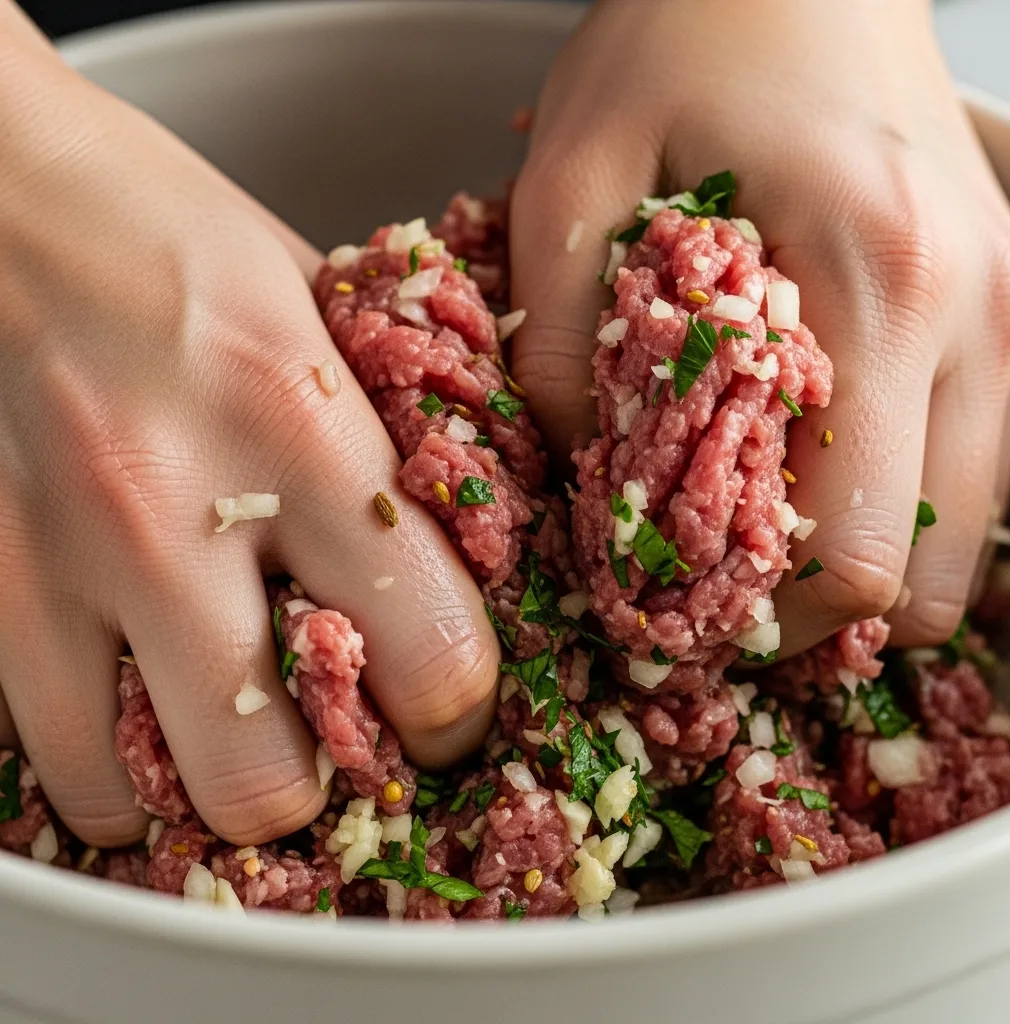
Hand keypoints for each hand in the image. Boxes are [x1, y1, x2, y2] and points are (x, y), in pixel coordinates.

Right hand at [0, 6, 496, 846]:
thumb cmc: (167, 236)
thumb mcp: (323, 309)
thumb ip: (393, 435)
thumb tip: (465, 542)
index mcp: (299, 424)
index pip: (427, 654)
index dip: (458, 711)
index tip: (450, 710)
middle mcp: (168, 508)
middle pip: (271, 778)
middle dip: (324, 784)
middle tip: (339, 740)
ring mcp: (47, 560)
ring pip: (134, 798)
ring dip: (200, 788)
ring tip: (230, 732)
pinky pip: (39, 752)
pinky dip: (105, 758)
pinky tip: (140, 704)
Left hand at [511, 0, 1009, 655]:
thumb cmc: (687, 42)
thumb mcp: (575, 176)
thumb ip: (561, 343)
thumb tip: (584, 478)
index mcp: (877, 287)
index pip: (857, 549)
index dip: (768, 613)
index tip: (684, 606)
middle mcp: (979, 317)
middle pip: (926, 570)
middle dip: (818, 606)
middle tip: (721, 582)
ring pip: (963, 529)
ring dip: (861, 555)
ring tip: (763, 530)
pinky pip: (974, 463)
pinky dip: (894, 497)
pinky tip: (817, 465)